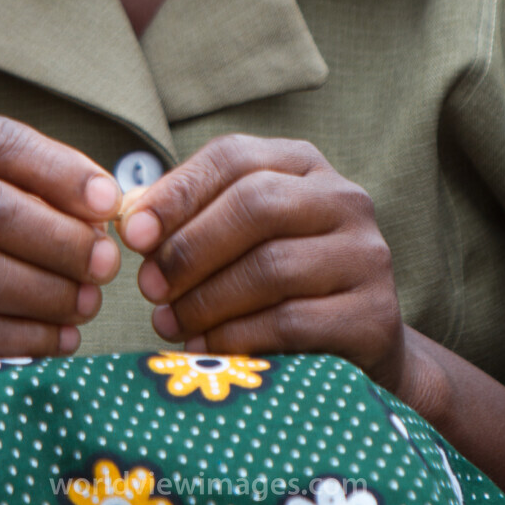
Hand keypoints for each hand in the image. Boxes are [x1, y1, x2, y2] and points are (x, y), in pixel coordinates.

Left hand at [119, 134, 406, 392]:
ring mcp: (366, 254)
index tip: (131, 233)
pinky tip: (207, 347)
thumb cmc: (281, 282)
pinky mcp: (374, 315)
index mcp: (303, 164)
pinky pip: (291, 322)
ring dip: (206, 300)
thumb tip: (130, 219)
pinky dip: (237, 337)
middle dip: (189, 248)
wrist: (359, 345)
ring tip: (167, 323)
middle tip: (148, 287)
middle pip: (255, 205)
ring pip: (270, 266)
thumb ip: (190, 219)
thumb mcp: (239, 238)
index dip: (177, 193)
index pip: (233, 157)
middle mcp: (343, 198)